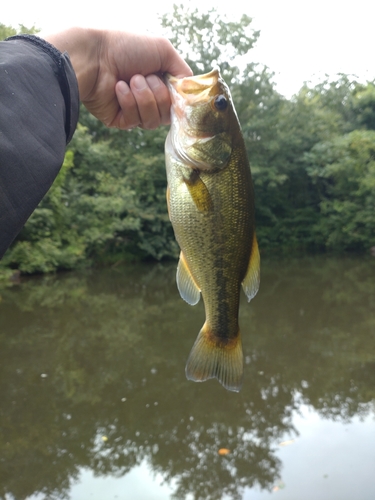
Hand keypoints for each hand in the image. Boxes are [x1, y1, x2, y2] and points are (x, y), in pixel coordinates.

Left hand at [42, 28, 191, 128]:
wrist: (94, 56)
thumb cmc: (125, 47)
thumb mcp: (163, 50)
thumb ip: (183, 72)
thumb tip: (191, 94)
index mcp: (159, 82)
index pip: (179, 102)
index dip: (179, 100)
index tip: (178, 94)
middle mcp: (148, 98)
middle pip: (168, 115)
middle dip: (158, 95)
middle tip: (143, 76)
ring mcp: (134, 111)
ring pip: (153, 121)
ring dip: (144, 98)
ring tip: (130, 80)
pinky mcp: (120, 121)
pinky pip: (135, 122)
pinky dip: (128, 103)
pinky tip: (118, 88)